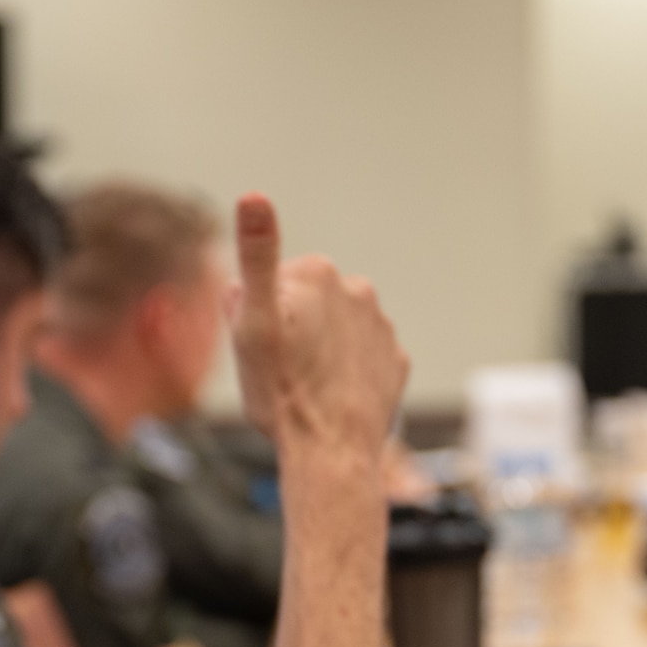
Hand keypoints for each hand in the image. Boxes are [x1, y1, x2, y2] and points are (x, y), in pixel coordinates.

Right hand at [230, 194, 408, 457]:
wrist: (331, 450)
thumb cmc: (283, 392)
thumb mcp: (251, 323)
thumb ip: (255, 256)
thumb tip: (254, 196)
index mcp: (316, 274)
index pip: (271, 283)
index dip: (257, 316)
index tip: (260, 345)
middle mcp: (357, 290)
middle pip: (307, 304)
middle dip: (292, 328)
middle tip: (279, 369)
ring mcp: (381, 326)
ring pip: (335, 330)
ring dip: (320, 349)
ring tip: (306, 386)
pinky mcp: (395, 360)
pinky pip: (362, 357)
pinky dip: (346, 371)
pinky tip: (332, 395)